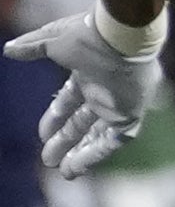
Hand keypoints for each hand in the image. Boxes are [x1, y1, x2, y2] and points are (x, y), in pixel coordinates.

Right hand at [5, 11, 159, 177]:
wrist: (119, 35)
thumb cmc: (88, 35)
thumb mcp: (52, 40)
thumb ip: (32, 46)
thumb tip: (9, 50)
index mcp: (88, 73)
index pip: (70, 101)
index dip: (55, 118)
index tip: (41, 134)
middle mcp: (105, 90)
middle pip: (84, 122)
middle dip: (66, 141)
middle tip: (47, 159)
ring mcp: (119, 102)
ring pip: (100, 135)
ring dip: (82, 153)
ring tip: (63, 171)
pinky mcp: (131, 113)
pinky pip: (117, 139)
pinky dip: (98, 152)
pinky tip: (79, 165)